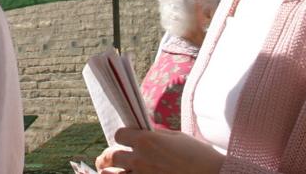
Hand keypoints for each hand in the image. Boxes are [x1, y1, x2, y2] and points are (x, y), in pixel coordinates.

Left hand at [95, 128, 223, 173]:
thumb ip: (155, 136)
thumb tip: (143, 135)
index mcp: (146, 141)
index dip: (122, 136)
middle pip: (110, 157)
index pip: (119, 135)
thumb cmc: (198, 155)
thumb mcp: (176, 137)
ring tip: (109, 171)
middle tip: (108, 159)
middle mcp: (139, 160)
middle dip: (107, 157)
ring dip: (110, 172)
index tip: (125, 140)